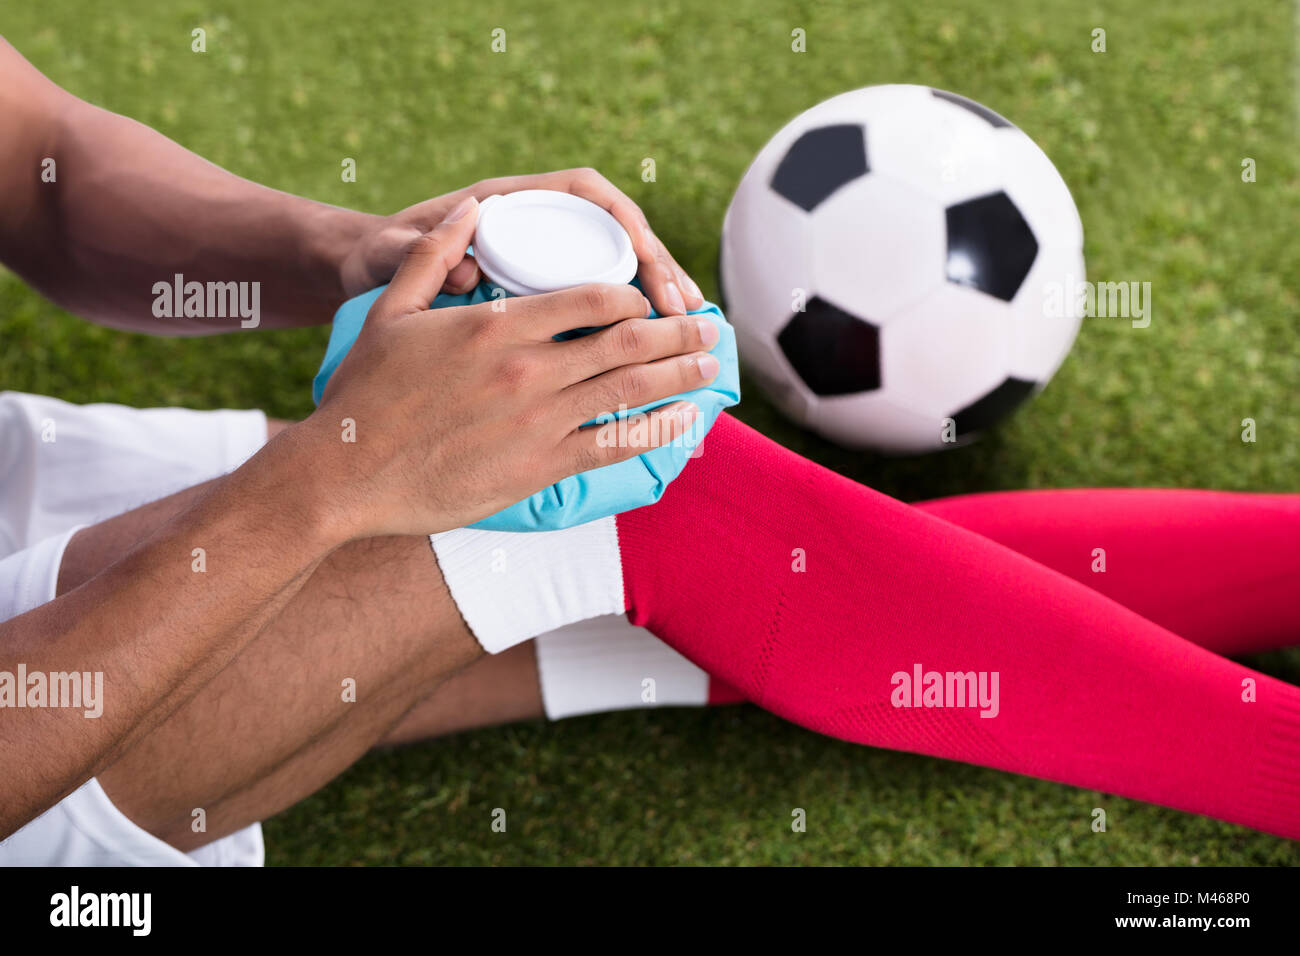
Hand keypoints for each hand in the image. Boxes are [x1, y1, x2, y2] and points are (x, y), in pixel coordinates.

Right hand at [313, 196, 720, 539]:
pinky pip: (612, 445)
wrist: (346, 472)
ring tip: (709, 366)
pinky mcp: (539, 466)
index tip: (650, 294)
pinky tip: (683, 422)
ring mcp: (538, 421)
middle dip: (676, 331)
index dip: (633, 291)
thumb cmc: (365, 393)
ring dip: (679, 376)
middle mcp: (528, 370)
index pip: (591, 296)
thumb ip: (434, 254)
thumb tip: (474, 210)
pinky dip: (655, 431)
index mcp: (498, 327)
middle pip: (625, 341)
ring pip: (629, 390)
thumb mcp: (391, 310)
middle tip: (709, 328)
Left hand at [338, 168, 704, 316]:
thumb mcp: (388, 254)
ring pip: (620, 274)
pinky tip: (658, 357)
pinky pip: (603, 307)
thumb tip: (467, 258)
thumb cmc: (375, 257)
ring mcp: (545, 263)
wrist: (359, 273)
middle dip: (660, 272)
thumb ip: (420, 251)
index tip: (647, 260)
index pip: (587, 193)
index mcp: (510, 201)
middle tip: (685, 314)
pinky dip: (633, 328)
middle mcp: (536, 224)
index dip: (625, 223)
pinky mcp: (545, 299)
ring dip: (659, 300)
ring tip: (690, 334)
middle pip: (619, 236)